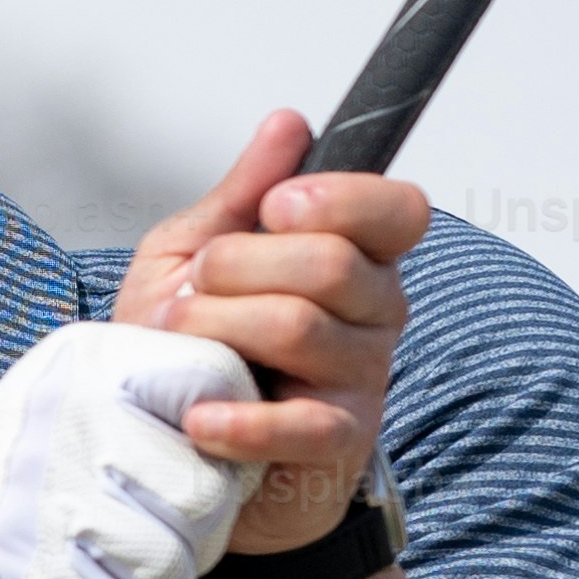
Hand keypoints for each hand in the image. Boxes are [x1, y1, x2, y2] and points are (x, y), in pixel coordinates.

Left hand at [118, 109, 427, 557]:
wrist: (178, 454)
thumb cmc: (190, 352)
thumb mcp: (193, 259)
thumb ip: (240, 196)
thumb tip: (289, 124)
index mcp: (354, 259)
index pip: (399, 210)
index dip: (341, 198)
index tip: (277, 207)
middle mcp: (375, 315)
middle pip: (331, 262)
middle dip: (235, 267)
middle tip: (192, 293)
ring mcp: (360, 381)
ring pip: (299, 327)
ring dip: (212, 331)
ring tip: (180, 350)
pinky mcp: (335, 445)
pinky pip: (300, 422)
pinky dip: (240, 419)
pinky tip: (199, 416)